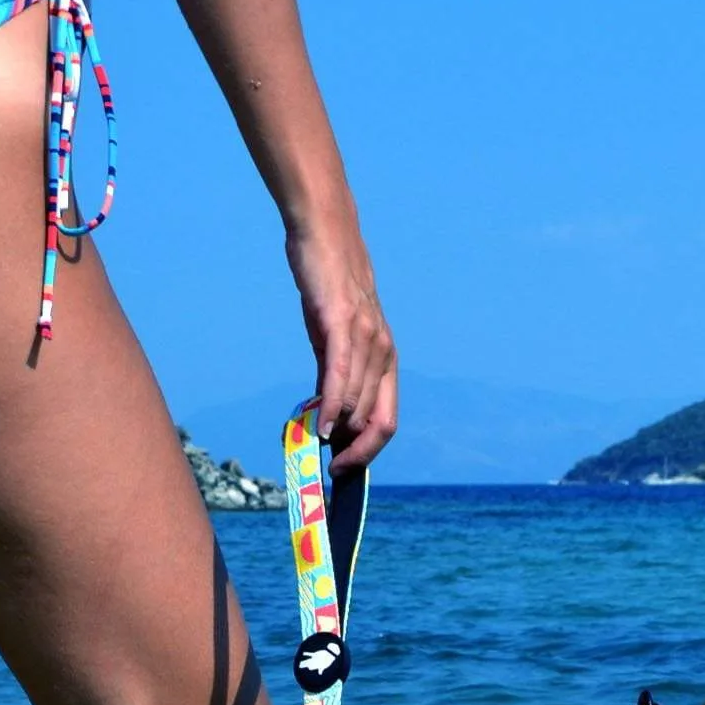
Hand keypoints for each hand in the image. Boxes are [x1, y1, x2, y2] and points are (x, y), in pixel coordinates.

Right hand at [286, 214, 396, 469]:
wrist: (324, 234)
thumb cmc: (329, 287)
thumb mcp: (336, 337)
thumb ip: (335, 375)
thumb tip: (327, 415)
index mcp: (386, 361)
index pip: (386, 422)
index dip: (369, 453)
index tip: (345, 470)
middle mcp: (384, 354)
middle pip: (375, 421)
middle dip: (354, 453)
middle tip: (329, 470)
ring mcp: (366, 339)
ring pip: (358, 404)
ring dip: (340, 436)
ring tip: (318, 453)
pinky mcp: (343, 324)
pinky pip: (339, 376)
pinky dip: (332, 407)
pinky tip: (320, 428)